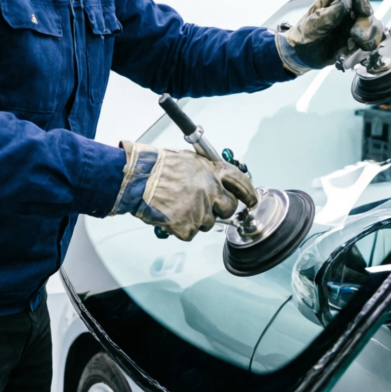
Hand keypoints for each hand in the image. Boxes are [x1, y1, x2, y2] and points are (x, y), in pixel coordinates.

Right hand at [110, 141, 256, 240]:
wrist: (138, 178)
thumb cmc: (157, 167)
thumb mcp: (189, 159)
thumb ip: (207, 171)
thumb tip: (217, 181)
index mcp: (212, 171)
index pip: (240, 183)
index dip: (248, 193)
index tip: (252, 201)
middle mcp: (210, 190)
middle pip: (229, 208)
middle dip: (220, 210)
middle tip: (205, 207)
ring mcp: (200, 209)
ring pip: (208, 222)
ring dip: (196, 218)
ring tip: (178, 206)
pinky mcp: (187, 225)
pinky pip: (190, 232)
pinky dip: (181, 228)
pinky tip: (171, 215)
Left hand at [276, 0, 383, 73]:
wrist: (301, 56)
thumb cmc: (304, 35)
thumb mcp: (314, 23)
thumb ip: (331, 13)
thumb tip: (347, 2)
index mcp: (334, 1)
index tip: (364, 11)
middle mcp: (346, 11)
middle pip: (365, 9)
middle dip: (365, 22)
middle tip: (355, 34)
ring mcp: (352, 25)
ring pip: (372, 24)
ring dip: (368, 34)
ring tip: (355, 42)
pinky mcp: (355, 40)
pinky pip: (369, 40)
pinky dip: (366, 44)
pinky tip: (354, 49)